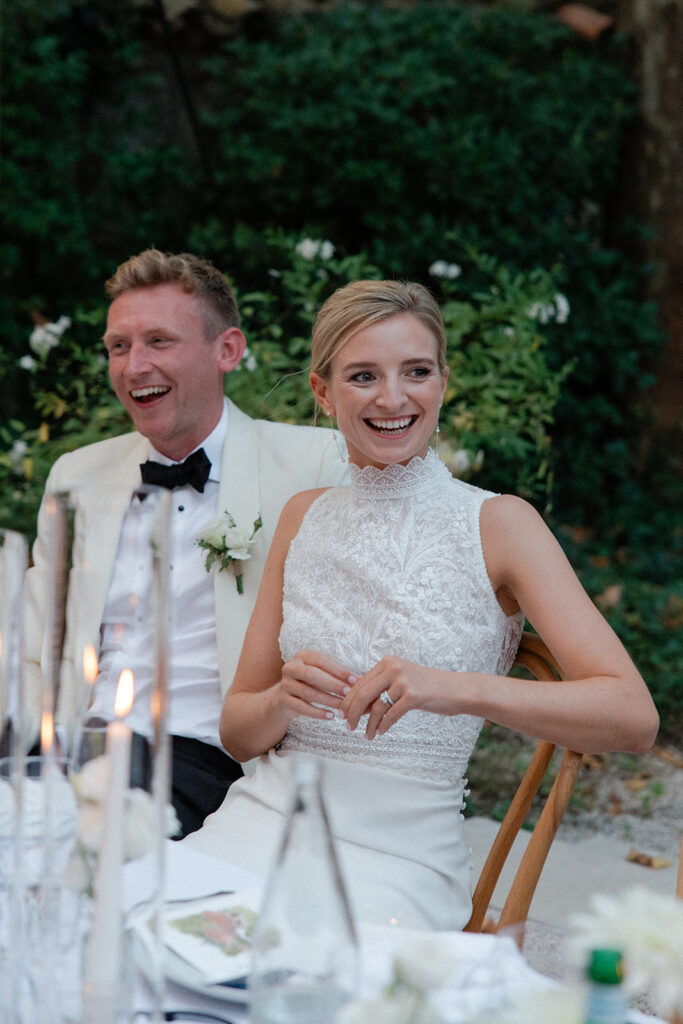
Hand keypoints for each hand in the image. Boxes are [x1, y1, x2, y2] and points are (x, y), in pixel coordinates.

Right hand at [278, 650, 356, 720]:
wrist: (283, 698)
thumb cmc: (309, 684)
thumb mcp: (320, 675)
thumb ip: (337, 676)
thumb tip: (361, 681)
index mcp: (302, 656)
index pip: (322, 661)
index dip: (339, 670)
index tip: (354, 680)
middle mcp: (291, 667)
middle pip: (312, 674)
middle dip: (333, 684)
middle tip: (348, 693)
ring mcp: (285, 684)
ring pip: (308, 692)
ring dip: (328, 700)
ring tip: (342, 706)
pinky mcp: (283, 700)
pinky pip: (302, 707)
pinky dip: (318, 712)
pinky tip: (331, 716)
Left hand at [339, 657, 457, 738]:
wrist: (455, 689)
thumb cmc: (427, 687)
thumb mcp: (401, 680)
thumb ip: (380, 688)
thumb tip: (355, 706)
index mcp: (388, 662)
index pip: (360, 682)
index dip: (349, 700)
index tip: (342, 713)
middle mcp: (394, 668)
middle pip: (363, 694)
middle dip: (352, 713)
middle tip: (348, 726)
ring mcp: (404, 681)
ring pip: (376, 707)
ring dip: (369, 724)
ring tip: (367, 735)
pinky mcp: (414, 695)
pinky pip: (390, 715)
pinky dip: (383, 726)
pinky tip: (380, 732)